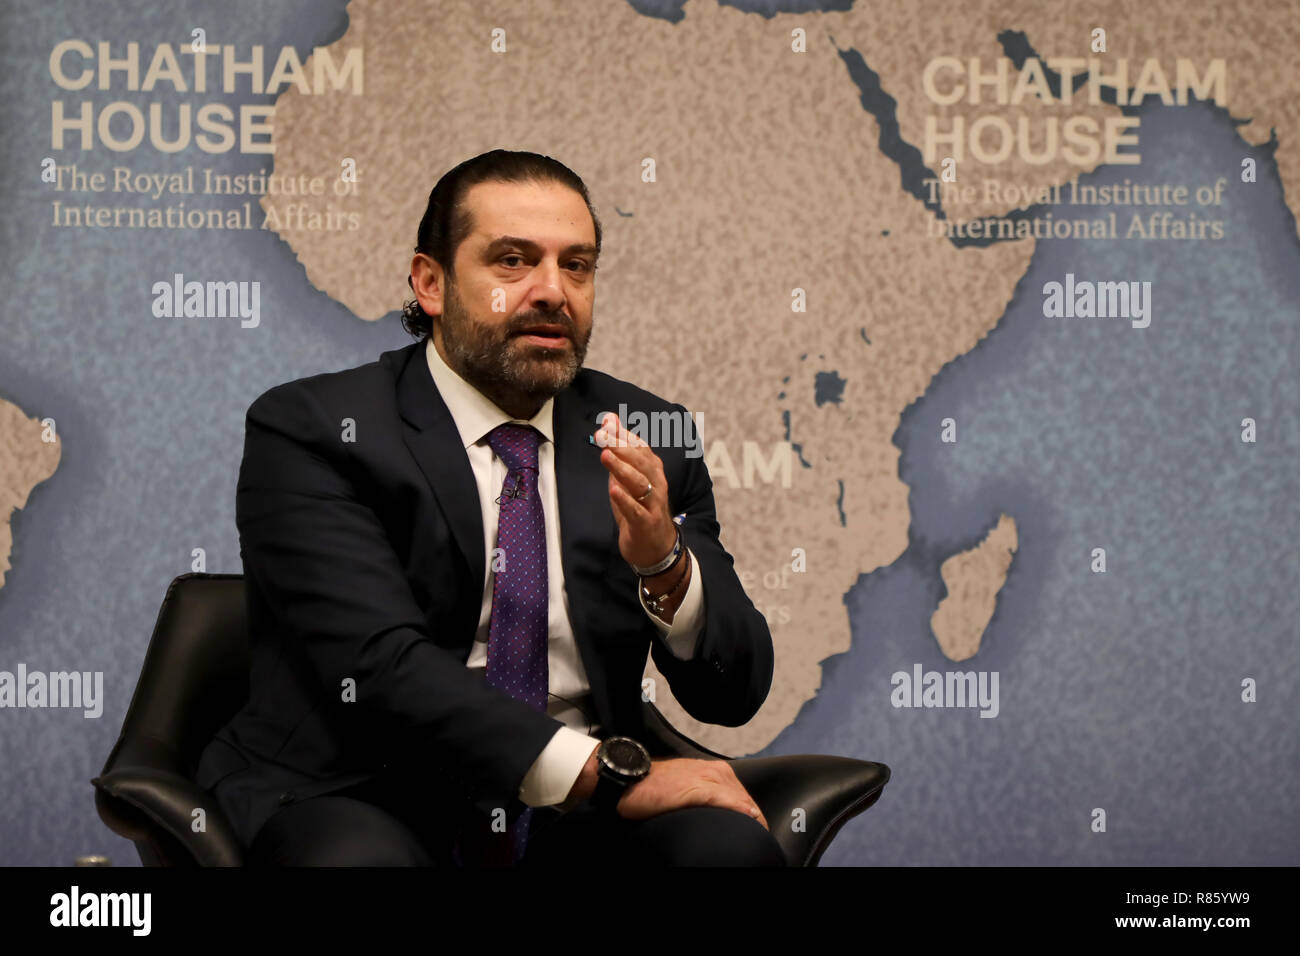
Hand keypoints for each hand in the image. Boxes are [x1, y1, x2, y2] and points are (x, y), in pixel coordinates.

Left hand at [595, 413, 676, 569]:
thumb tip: (608, 420)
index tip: (607, 422)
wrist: (656, 547)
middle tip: (602, 435)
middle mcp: (656, 484)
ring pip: (639, 483)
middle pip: (640, 462)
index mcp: (652, 470)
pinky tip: (614, 490)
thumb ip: (618, 451)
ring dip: (622, 468)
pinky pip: (636, 510)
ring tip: (606, 456)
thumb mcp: (627, 478)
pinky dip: (625, 500)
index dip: (623, 434)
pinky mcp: (646, 523)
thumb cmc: (640, 508)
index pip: (639, 447)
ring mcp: (653, 504)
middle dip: (620, 446)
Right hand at [616, 757, 769, 830]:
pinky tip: (747, 818)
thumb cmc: (653, 787)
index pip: (742, 796)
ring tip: (755, 835)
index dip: (750, 814)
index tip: (755, 830)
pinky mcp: (697, 788)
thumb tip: (720, 817)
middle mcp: (715, 771)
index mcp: (714, 770)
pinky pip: (725, 800)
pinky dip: (738, 809)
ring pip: (739, 800)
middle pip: (745, 799)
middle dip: (753, 818)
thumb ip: (705, 798)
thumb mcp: (685, 789)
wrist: (629, 781)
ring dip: (750, 818)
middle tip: (758, 836)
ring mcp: (707, 778)